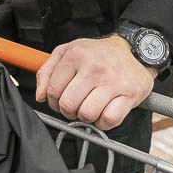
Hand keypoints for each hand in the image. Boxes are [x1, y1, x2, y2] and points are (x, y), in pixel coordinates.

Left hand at [34, 35, 156, 130]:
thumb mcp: (67, 52)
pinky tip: (103, 113)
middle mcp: (94, 68)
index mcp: (76, 55)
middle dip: (68, 111)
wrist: (132, 50)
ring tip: (89, 108)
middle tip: (74, 107)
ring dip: (85, 117)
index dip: (53, 101)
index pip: (53, 89)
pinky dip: (103, 123)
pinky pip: (109, 119)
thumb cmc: (97, 53)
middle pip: (69, 104)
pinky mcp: (130, 94)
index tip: (59, 101)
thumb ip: (47, 71)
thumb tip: (40, 96)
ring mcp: (113, 81)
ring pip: (87, 114)